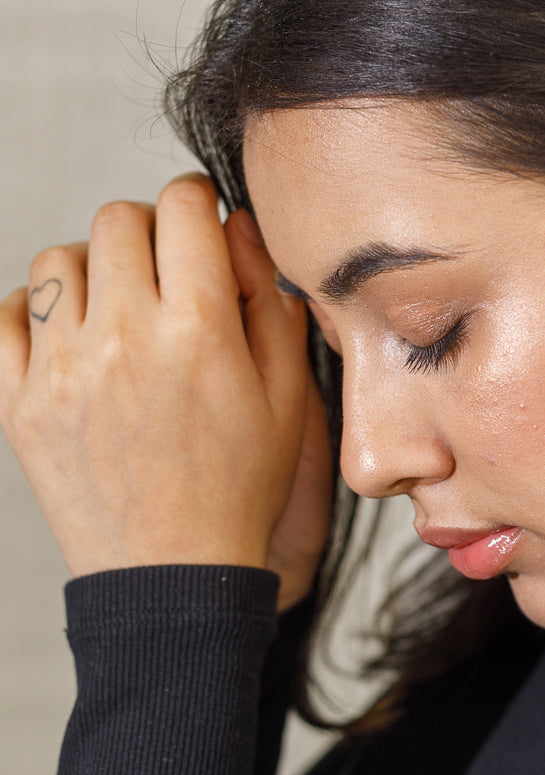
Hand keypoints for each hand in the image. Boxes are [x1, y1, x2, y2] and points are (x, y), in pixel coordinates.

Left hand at [0, 175, 331, 609]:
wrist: (174, 573)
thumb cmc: (241, 483)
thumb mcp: (287, 394)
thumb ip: (272, 302)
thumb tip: (240, 230)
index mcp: (198, 330)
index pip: (182, 207)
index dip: (199, 201)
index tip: (203, 222)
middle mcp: (124, 337)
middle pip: (117, 219)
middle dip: (150, 228)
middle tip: (168, 267)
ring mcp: (62, 370)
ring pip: (58, 258)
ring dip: (95, 265)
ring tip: (121, 305)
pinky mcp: (20, 403)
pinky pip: (7, 315)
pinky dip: (37, 307)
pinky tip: (72, 332)